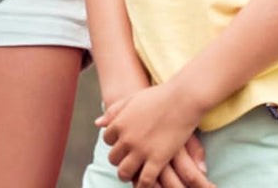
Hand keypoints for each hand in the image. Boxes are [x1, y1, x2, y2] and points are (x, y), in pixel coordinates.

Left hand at [97, 85, 212, 187]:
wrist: (180, 101)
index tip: (123, 145)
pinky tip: (145, 185)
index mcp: (119, 123)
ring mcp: (141, 150)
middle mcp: (126, 138)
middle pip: (113, 158)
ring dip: (126, 175)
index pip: (107, 140)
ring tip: (133, 175)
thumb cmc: (157, 98)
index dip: (115, 143)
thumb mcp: (130, 100)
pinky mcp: (157, 160)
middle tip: (127, 162)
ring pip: (125, 172)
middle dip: (119, 160)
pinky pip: (145, 180)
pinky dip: (143, 185)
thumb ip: (113, 112)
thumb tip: (97, 123)